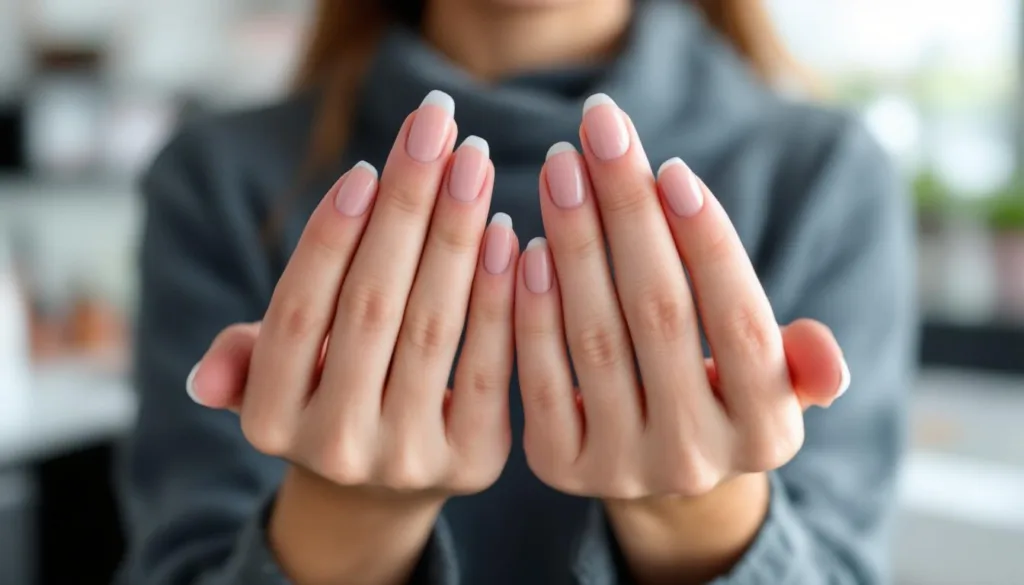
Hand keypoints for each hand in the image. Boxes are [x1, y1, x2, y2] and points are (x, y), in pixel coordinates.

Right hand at [187, 92, 518, 584]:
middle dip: (407, 207)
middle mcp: (335, 448)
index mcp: (268, 422)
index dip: (330, 236)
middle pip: (370, 307)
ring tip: (473, 163)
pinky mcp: (474, 460)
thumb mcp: (272, 384)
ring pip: (431, 326)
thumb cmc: (326, 398)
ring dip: (455, 233)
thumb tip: (205, 380)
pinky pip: (488, 361)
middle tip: (436, 127)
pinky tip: (506, 231)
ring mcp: (408, 459)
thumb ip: (243, 363)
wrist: (383, 488)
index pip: (295, 314)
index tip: (367, 167)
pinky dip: (497, 293)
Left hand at [515, 95, 848, 582]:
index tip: (670, 168)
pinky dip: (534, 308)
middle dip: (627, 211)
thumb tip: (820, 353)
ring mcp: (623, 467)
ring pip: (596, 338)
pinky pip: (542, 376)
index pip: (741, 323)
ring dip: (576, 243)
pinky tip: (527, 245)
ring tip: (561, 170)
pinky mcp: (560, 467)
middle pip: (662, 315)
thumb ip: (800, 363)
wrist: (656, 473)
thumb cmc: (717, 393)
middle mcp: (696, 458)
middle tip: (599, 132)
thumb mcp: (772, 383)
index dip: (708, 242)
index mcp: (767, 432)